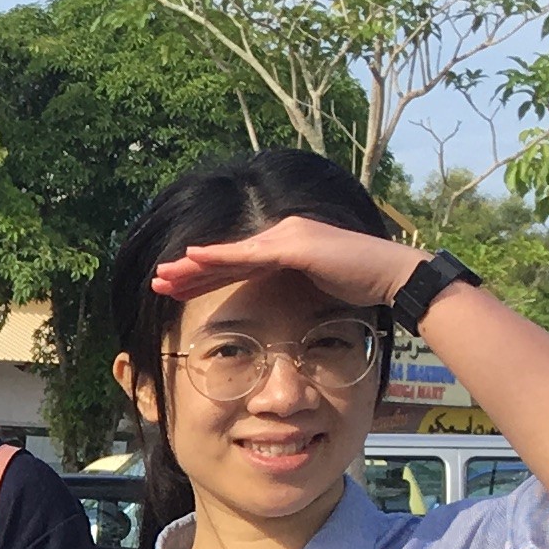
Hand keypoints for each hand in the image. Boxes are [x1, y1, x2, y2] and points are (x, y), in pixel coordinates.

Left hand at [147, 216, 427, 316]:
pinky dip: (221, 257)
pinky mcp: (296, 245)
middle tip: (157, 282)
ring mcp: (289, 236)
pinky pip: (250, 254)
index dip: (205, 277)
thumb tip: (273, 311)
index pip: (236, 265)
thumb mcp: (315, 290)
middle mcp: (282, 236)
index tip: (176, 289)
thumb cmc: (359, 287)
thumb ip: (291, 292)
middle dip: (190, 272)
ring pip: (231, 254)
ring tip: (164, 276)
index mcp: (285, 247)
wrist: (391, 277)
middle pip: (226, 258)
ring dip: (195, 266)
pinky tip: (195, 259)